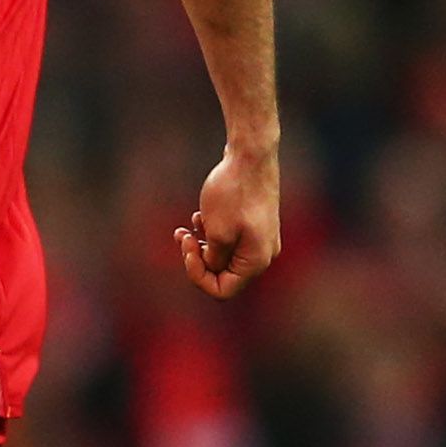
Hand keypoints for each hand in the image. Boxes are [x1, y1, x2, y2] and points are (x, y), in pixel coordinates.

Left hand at [173, 145, 279, 299]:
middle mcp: (263, 254)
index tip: (187, 250)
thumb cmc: (233, 193)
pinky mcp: (253, 224)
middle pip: (221, 274)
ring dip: (200, 246)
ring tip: (186, 227)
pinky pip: (227, 240)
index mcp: (257, 261)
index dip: (197, 276)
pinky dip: (209, 233)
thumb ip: (213, 259)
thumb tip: (212, 269)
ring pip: (221, 256)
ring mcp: (260, 238)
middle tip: (182, 236)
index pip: (222, 290)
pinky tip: (199, 216)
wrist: (250, 156)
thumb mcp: (217, 232)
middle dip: (196, 258)